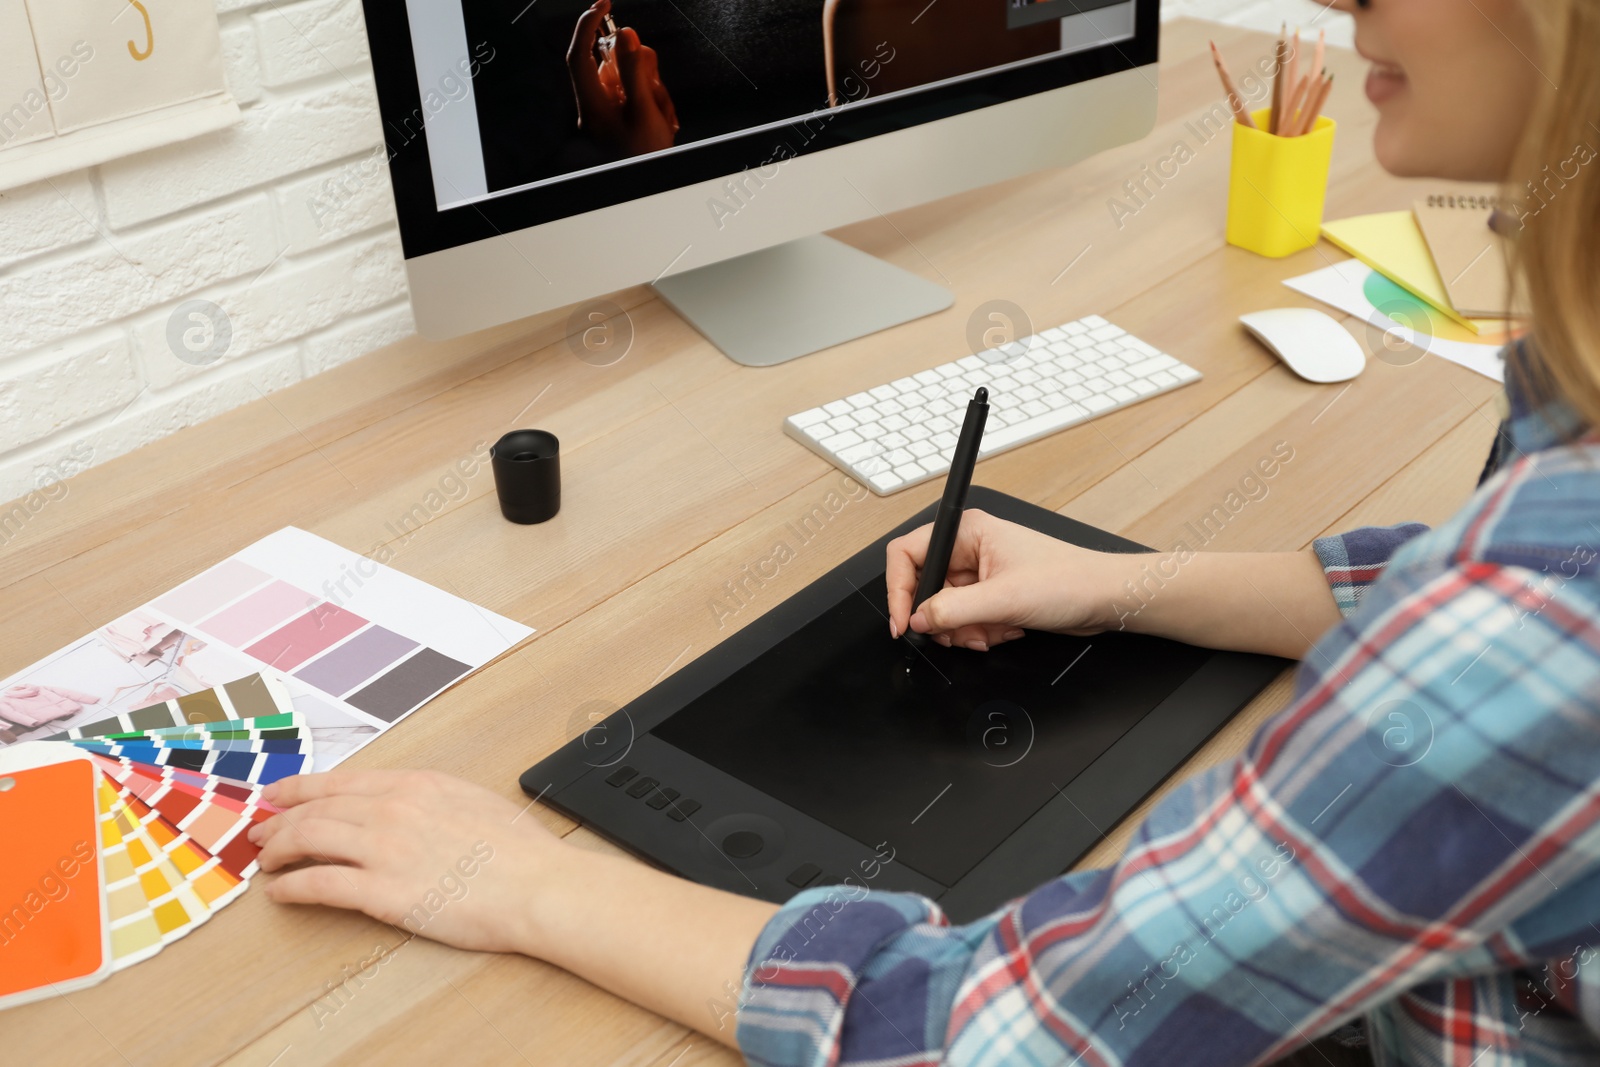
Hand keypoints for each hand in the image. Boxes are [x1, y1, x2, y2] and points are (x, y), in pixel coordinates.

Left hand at [250, 769, 558, 954]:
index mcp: (415, 784)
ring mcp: (385, 850)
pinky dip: (292, 887)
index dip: (300, 788)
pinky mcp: (382, 893)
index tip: (279, 794)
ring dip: (278, 849)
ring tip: (266, 862)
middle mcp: (392, 810)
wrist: (536, 885)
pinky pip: (320, 884)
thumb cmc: (518, 851)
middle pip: (314, 809)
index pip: (340, 781)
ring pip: (308, 839)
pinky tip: (281, 893)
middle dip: (278, 819)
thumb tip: (405, 803)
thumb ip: (430, 798)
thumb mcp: (471, 800)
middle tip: (260, 831)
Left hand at [567, 0, 678, 155]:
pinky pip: (634, 94)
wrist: (651, 190)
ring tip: (662, 114)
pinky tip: (660, 118)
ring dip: (651, 87)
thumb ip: (634, 71)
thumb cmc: (644, 159)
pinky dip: (651, 100)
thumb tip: (626, 36)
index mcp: (593, 105)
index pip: (580, 54)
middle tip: (654, 83)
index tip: (603, 5)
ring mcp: (606, 114)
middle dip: (638, 66)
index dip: (588, 25)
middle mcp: (594, 108)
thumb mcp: (645, 112)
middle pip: (610, 64)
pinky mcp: (618, 118)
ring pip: (627, 78)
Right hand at [885, 509, 1127, 649]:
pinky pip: (964, 618)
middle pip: (924, 587)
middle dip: (941, 618)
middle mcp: (969, 548)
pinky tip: (1004, 629)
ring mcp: (979, 572)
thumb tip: (918, 618)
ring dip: (963, 629)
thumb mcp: (1004, 599)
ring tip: (991, 631)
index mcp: (967, 531)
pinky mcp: (990, 593)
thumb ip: (952, 610)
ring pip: (944, 609)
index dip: (899, 589)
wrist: (1104, 599)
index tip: (903, 622)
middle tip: (956, 634)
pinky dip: (978, 631)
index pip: (907, 554)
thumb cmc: (1068, 580)